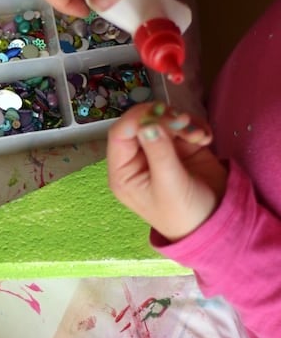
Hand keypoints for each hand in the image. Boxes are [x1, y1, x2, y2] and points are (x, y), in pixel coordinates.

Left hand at [107, 102, 227, 241]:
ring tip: (200, 137)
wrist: (216, 224)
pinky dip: (195, 126)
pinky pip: (183, 125)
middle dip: (163, 118)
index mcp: (123, 172)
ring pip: (163, 120)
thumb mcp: (170, 185)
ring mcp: (158, 150)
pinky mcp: (179, 146)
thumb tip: (146, 123)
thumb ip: (159, 152)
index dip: (137, 119)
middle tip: (184, 122)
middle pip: (142, 122)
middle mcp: (137, 159)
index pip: (120, 134)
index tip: (160, 113)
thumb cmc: (185, 214)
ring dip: (183, 122)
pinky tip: (205, 140)